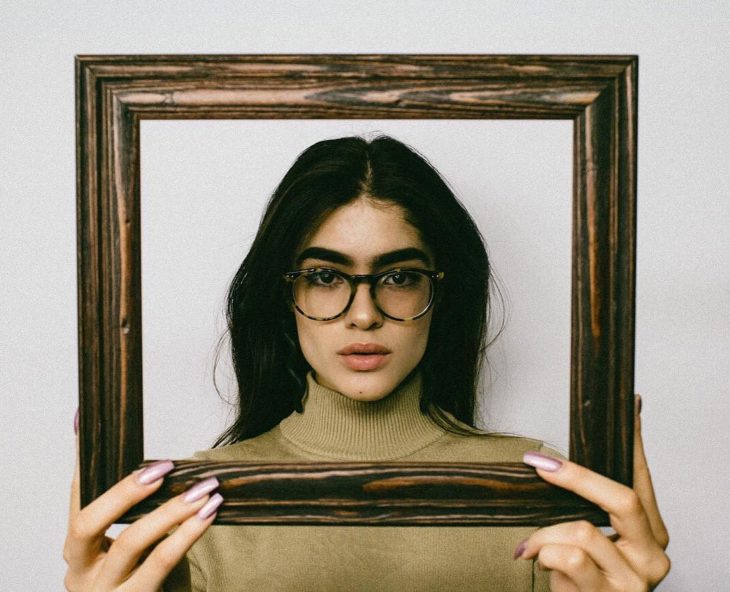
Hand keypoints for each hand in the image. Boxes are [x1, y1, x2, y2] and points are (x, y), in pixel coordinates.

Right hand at [63, 420, 222, 590]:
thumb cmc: (146, 579)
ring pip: (130, 542)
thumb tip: (156, 462)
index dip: (82, 463)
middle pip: (87, 523)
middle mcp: (80, 573)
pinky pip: (160, 564)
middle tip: (164, 468)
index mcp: (77, 551)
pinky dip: (187, 535)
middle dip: (124, 491)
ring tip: (204, 489)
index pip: (76, 499)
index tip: (86, 421)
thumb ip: (138, 508)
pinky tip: (208, 515)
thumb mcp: (137, 544)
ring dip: (170, 511)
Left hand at [515, 395, 669, 590]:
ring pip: (582, 531)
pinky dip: (544, 555)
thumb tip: (560, 464)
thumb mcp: (589, 540)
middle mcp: (652, 557)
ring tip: (535, 547)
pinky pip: (567, 558)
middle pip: (622, 499)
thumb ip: (586, 507)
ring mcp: (633, 581)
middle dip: (576, 477)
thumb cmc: (583, 580)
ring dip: (546, 535)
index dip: (634, 443)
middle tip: (538, 463)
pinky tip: (540, 564)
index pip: (643, 478)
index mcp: (651, 535)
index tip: (631, 405)